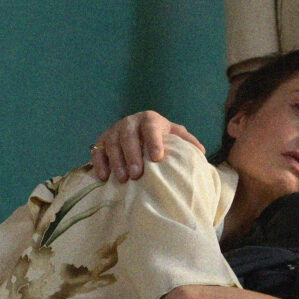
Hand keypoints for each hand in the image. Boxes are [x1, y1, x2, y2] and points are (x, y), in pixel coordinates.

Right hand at [90, 112, 204, 181]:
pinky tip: (103, 176)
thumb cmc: (159, 135)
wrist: (138, 127)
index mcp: (149, 119)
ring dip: (117, 161)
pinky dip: (99, 163)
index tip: (157, 158)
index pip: (151, 127)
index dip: (153, 141)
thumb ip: (186, 141)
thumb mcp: (173, 134)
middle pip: (128, 136)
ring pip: (112, 143)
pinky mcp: (101, 140)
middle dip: (132, 155)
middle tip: (137, 174)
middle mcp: (130, 122)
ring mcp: (113, 130)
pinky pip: (97, 150)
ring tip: (123, 179)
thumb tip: (201, 152)